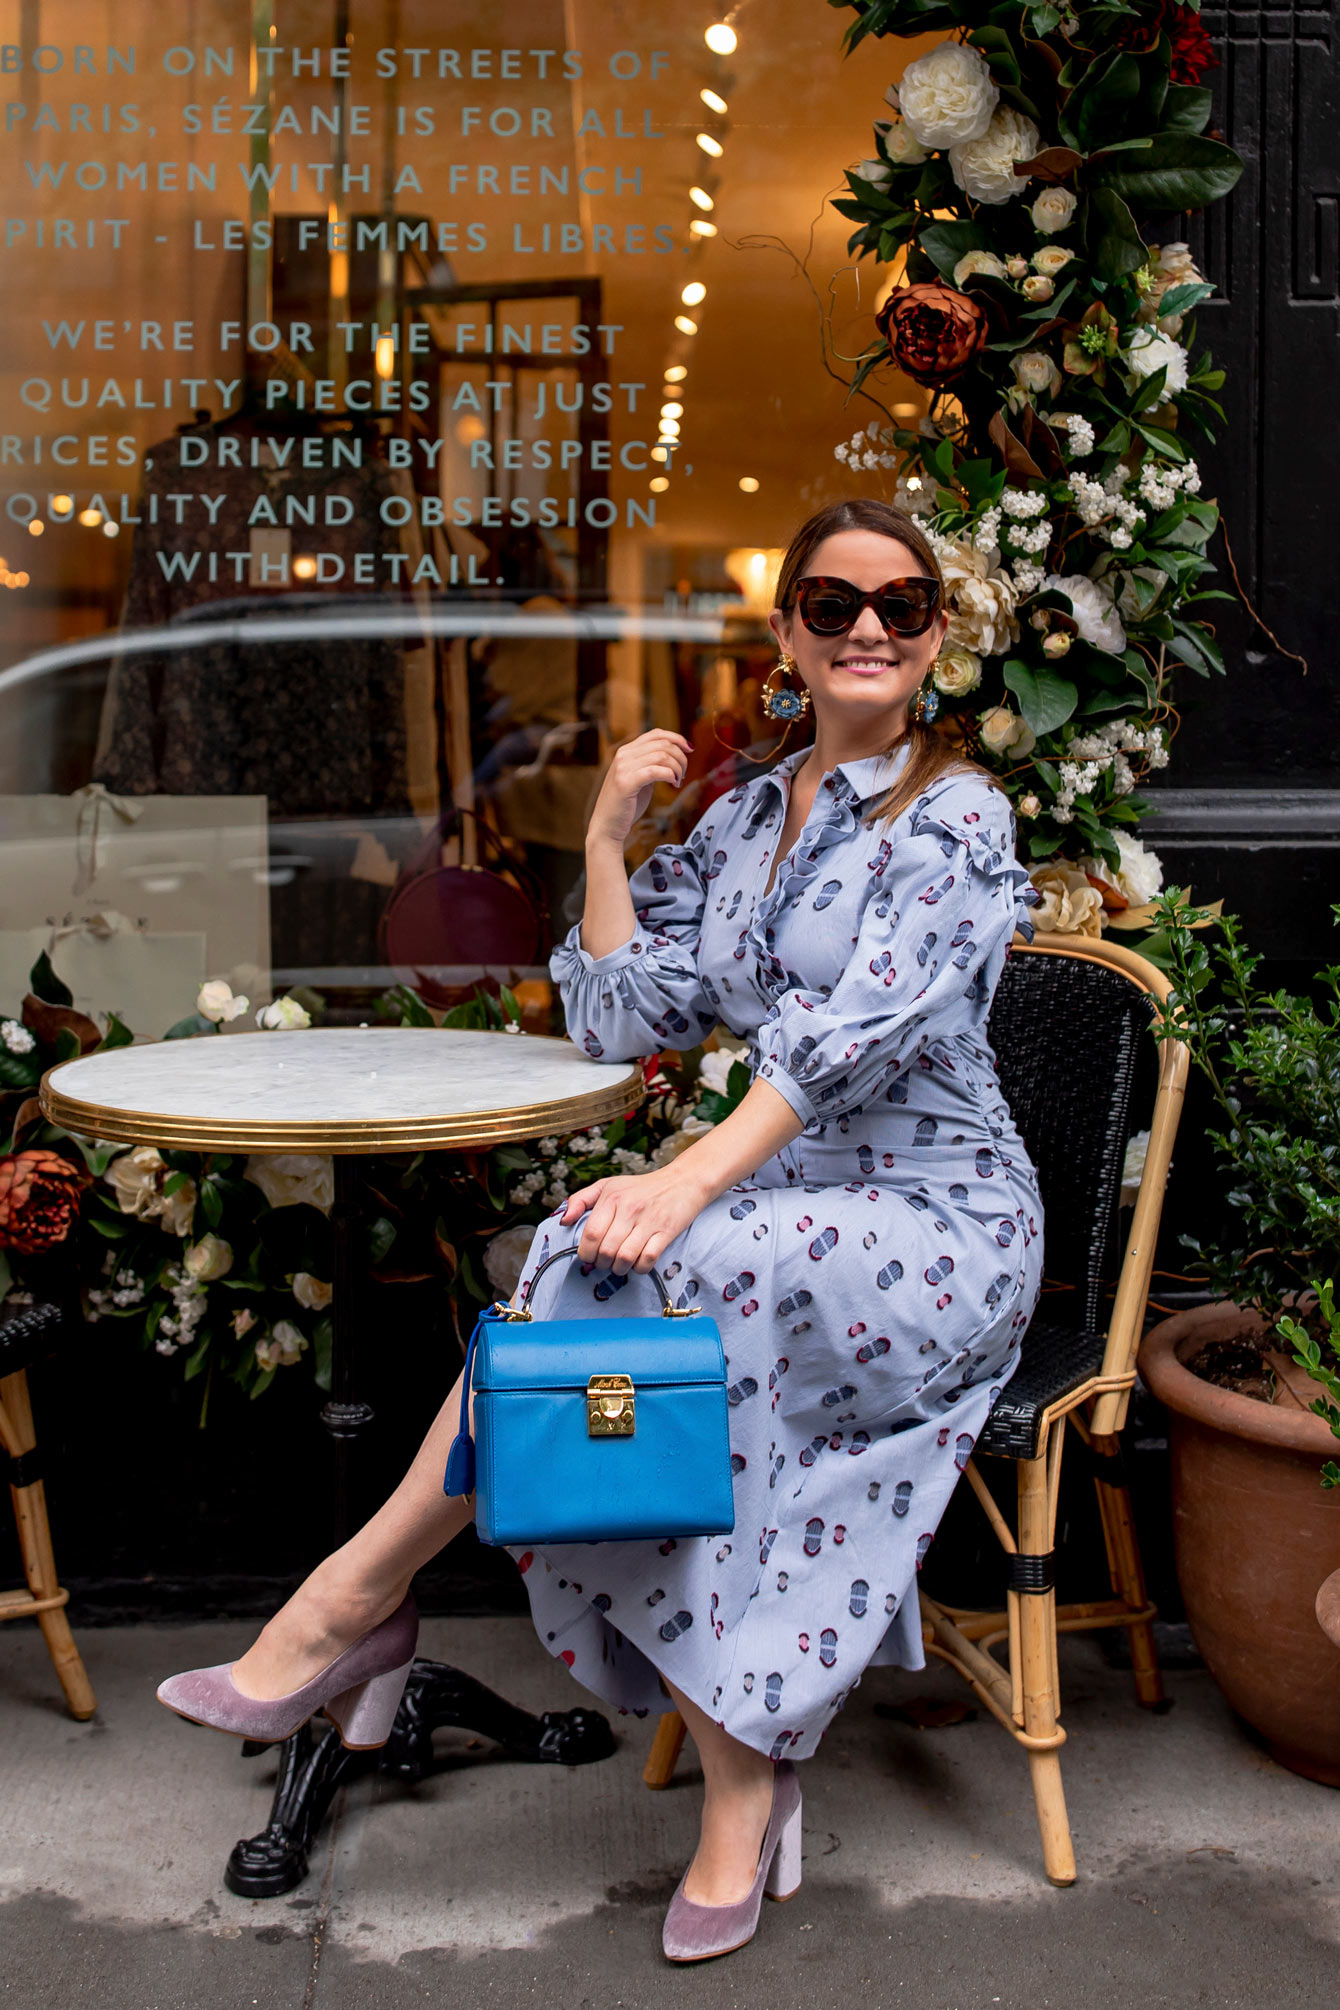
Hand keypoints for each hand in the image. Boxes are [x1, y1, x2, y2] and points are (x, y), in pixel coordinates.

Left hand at [560, 1163, 705, 1275]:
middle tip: (604, 1262)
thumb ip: (580, 1200)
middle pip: (606, 1250)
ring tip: (619, 1265)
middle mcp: (629, 1208)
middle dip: (601, 1264)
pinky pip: (648, 1259)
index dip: (586, 1253)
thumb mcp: (608, 1185)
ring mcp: (649, 1221)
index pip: (591, 1234)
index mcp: (612, 1197)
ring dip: (619, 1268)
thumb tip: (563, 1221)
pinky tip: (638, 1263)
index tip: (589, 1257)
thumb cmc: (641, 1187)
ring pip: (625, 1257)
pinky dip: (639, 1268)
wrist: (682, 1181)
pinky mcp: (667, 1231)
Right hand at [587, 730, 691, 851]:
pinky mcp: (626, 783)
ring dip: (677, 768)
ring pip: (662, 756)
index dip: (676, 738)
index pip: (656, 734)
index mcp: (626, 751)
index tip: (690, 749)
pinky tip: (674, 784)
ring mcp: (623, 768)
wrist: (607, 826)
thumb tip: (675, 755)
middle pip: (662, 744)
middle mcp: (623, 755)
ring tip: (678, 781)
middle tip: (684, 773)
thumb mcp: (640, 777)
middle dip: (680, 757)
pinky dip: (670, 775)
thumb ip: (651, 764)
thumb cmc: (626, 804)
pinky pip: (655, 771)